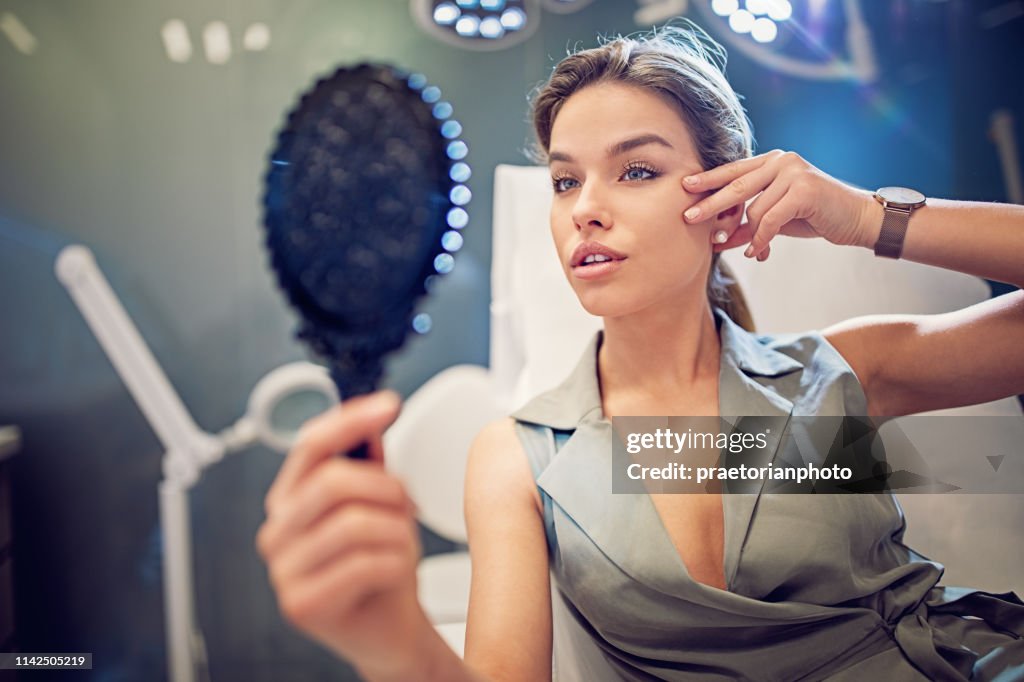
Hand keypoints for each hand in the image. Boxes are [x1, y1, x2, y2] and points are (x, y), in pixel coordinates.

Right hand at [256, 391, 430, 678]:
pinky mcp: (302, 604)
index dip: (351, 419)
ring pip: (355, 523)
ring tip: (401, 545)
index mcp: (288, 499)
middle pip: (333, 481)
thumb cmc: (381, 565)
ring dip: (396, 531)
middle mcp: (276, 532)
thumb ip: (369, 464)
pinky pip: (364, 563)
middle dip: (387, 490)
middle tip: (406, 508)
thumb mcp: (380, 505)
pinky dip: (396, 563)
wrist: (390, 629)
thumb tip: (372, 417)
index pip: (311, 445)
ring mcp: (283, 571)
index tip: (388, 405)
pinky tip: (395, 572)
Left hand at [682, 150, 875, 261]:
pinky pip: (771, 219)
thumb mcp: (776, 218)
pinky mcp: (804, 189)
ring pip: (754, 209)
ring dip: (746, 235)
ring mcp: (794, 172)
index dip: (709, 179)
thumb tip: (717, 240)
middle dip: (711, 205)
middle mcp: (781, 161)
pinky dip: (762, 240)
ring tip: (744, 249)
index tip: (684, 187)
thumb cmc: (815, 216)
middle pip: (736, 186)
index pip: (734, 171)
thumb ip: (749, 223)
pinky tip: (757, 253)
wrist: (857, 218)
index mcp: (772, 161)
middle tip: (688, 217)